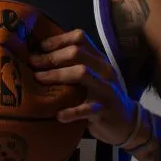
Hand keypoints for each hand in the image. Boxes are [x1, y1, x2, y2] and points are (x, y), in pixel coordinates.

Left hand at [28, 29, 140, 146]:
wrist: (127, 122)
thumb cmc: (100, 97)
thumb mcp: (93, 78)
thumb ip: (74, 67)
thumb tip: (40, 57)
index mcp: (99, 59)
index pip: (80, 38)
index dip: (58, 40)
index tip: (40, 47)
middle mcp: (103, 70)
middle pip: (77, 53)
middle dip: (51, 57)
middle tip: (33, 64)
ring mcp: (106, 89)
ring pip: (81, 73)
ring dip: (57, 75)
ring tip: (39, 79)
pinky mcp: (105, 109)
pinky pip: (86, 109)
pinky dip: (71, 112)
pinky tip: (58, 115)